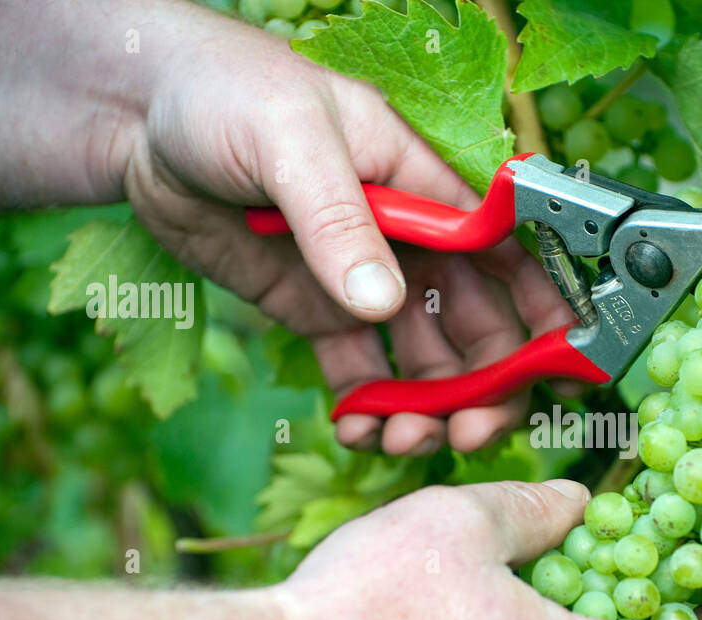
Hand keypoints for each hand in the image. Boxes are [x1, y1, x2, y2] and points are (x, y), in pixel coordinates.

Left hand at [123, 7, 576, 454]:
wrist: (137, 120)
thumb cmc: (226, 93)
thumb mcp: (291, 139)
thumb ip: (341, 220)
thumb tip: (382, 303)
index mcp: (426, 186)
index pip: (509, 254)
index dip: (546, 313)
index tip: (564, 373)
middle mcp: (410, 241)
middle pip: (479, 324)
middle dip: (487, 385)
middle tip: (470, 432)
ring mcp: (364, 282)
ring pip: (425, 362)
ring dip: (430, 410)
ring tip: (406, 443)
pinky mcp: (317, 313)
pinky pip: (360, 375)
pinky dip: (368, 412)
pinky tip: (359, 433)